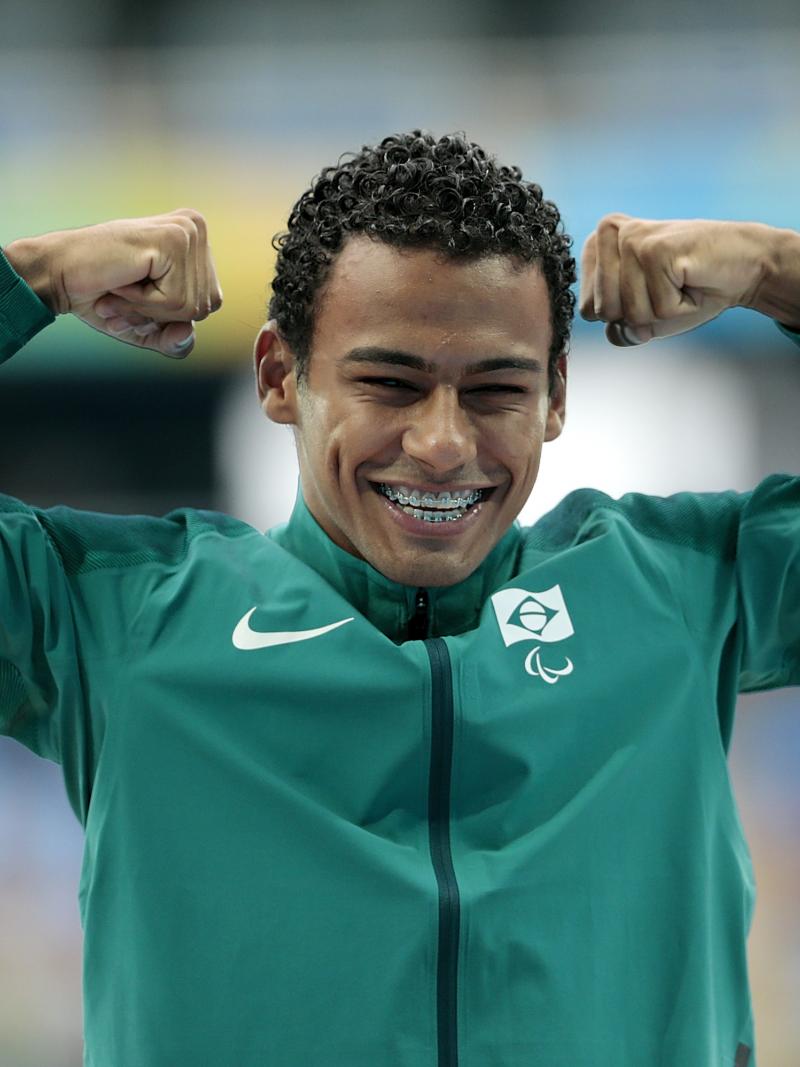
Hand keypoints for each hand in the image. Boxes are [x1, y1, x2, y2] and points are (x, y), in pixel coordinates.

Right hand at [4, 209, 222, 358]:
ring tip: (122, 288)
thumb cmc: (103, 297)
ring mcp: (186, 230)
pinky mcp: (173, 240)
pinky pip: (176, 302)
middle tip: (125, 294)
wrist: (59, 276)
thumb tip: (188, 331)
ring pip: (192, 306)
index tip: (138, 296)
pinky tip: (122, 281)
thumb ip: (178, 341)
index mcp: (196, 241)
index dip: (173, 315)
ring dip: (149, 309)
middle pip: (206, 306)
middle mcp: (195, 228)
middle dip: (161, 314)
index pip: (210, 303)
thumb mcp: (150, 329)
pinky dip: (144, 304)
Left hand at [579, 214, 783, 345]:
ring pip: (630, 313)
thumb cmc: (690, 289)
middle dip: (641, 315)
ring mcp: (632, 239)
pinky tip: (691, 278)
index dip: (622, 316)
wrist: (743, 266)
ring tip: (679, 282)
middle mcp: (608, 235)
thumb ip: (618, 328)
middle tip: (667, 287)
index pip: (587, 310)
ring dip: (663, 311)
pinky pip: (658, 309)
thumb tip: (616, 331)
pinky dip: (680, 307)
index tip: (649, 292)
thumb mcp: (644, 316)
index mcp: (596, 246)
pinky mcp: (656, 249)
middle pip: (604, 312)